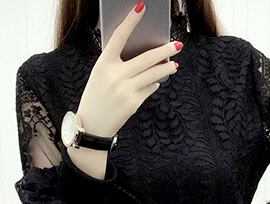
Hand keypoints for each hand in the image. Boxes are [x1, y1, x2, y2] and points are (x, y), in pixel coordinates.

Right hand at [77, 2, 182, 136]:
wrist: (92, 126)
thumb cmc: (97, 97)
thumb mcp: (101, 76)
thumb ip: (118, 65)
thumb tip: (144, 58)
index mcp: (103, 63)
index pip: (119, 36)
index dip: (130, 21)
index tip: (141, 6)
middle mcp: (115, 75)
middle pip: (146, 57)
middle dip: (165, 50)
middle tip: (177, 44)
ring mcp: (125, 89)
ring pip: (153, 74)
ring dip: (166, 68)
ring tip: (175, 64)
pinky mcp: (133, 103)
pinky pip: (149, 89)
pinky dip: (154, 84)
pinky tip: (156, 82)